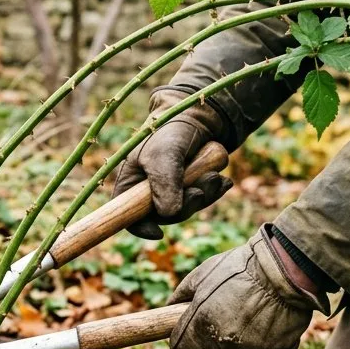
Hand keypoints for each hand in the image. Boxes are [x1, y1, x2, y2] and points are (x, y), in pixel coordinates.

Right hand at [112, 88, 232, 239]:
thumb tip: (168, 214)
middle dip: (185, 206)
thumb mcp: (163, 154)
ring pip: (187, 209)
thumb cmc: (171, 131)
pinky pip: (204, 200)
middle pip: (163, 217)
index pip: (127, 215)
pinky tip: (222, 180)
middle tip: (199, 190)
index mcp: (131, 183)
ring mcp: (172, 190)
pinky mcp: (193, 186)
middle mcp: (149, 190)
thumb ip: (164, 182)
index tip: (157, 233)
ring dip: (204, 196)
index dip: (139, 227)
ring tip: (214, 176)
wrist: (200, 115)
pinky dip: (214, 192)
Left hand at [169, 227, 326, 348]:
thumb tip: (170, 307)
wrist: (284, 266)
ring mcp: (252, 348)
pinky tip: (269, 315)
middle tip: (224, 310)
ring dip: (238, 336)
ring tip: (249, 307)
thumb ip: (182, 295)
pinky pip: (266, 347)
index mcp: (200, 326)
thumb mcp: (201, 274)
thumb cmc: (239, 267)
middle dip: (211, 336)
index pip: (182, 348)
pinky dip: (266, 336)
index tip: (189, 328)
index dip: (184, 337)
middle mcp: (224, 343)